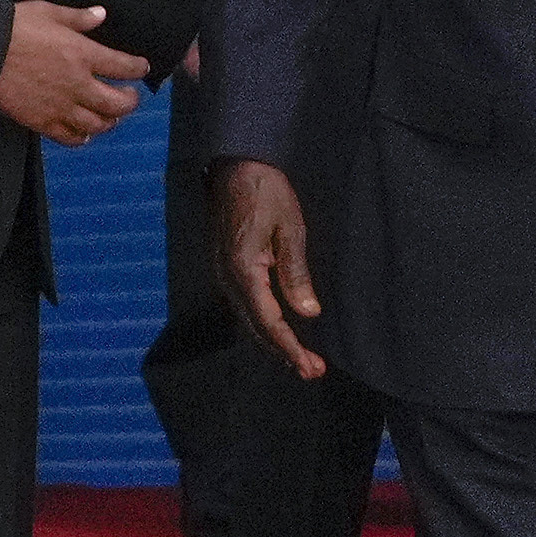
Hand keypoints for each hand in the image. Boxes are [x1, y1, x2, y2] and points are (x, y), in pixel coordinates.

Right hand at [0, 0, 150, 144]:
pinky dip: (81, 137)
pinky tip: (83, 133)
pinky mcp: (41, 121)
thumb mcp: (47, 13)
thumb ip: (78, 17)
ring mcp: (60, 106)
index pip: (124, 67)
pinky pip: (70, 137)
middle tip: (130, 96)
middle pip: (119, 103)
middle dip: (130, 101)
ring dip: (109, 121)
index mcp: (82, 54)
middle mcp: (77, 84)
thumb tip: (100, 14)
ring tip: (110, 117)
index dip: (138, 68)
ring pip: (98, 124)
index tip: (141, 68)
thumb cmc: (10, 29)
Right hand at [217, 157, 326, 382]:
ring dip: (272, 341)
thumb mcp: (291, 229)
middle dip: (282, 352)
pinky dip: (262, 324)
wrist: (236, 165)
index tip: (311, 367)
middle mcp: (227, 277)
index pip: (268, 321)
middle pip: (255, 327)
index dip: (290, 347)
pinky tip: (278, 330)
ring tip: (299, 359)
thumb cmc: (267, 192)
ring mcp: (223, 273)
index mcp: (243, 269)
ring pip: (247, 319)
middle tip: (312, 372)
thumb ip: (295, 273)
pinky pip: (244, 306)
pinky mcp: (226, 267)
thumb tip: (307, 312)